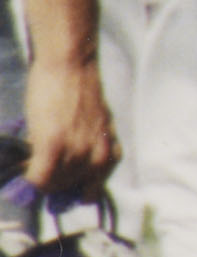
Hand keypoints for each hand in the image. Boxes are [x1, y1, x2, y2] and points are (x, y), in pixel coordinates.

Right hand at [19, 59, 116, 198]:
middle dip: (53, 182)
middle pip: (69, 188)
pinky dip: (30, 179)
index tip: (60, 182)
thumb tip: (70, 168)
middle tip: (41, 167)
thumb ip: (91, 147)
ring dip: (41, 178)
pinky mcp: (53, 145)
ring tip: (34, 161)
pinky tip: (25, 169)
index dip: (72, 190)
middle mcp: (97, 156)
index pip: (92, 191)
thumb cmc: (81, 90)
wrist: (71, 66)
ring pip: (53, 184)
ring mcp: (76, 152)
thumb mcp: (98, 125)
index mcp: (111, 152)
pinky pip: (39, 178)